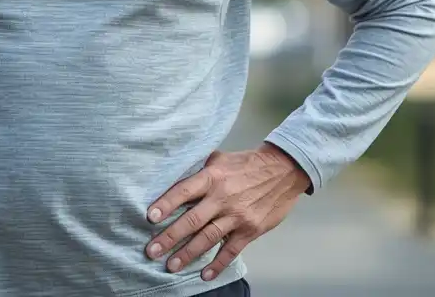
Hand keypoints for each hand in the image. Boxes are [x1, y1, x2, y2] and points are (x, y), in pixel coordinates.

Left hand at [144, 143, 310, 281]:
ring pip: (208, 238)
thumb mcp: (221, 158)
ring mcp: (237, 216)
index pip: (185, 191)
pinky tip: (205, 274)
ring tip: (171, 265)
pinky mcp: (251, 230)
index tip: (150, 217)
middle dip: (170, 237)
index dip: (167, 203)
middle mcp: (223, 197)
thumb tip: (175, 174)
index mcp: (213, 177)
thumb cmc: (248, 164)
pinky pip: (231, 250)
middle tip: (152, 250)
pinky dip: (218, 264)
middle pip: (193, 220)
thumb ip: (199, 168)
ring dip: (188, 253)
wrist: (284, 171)